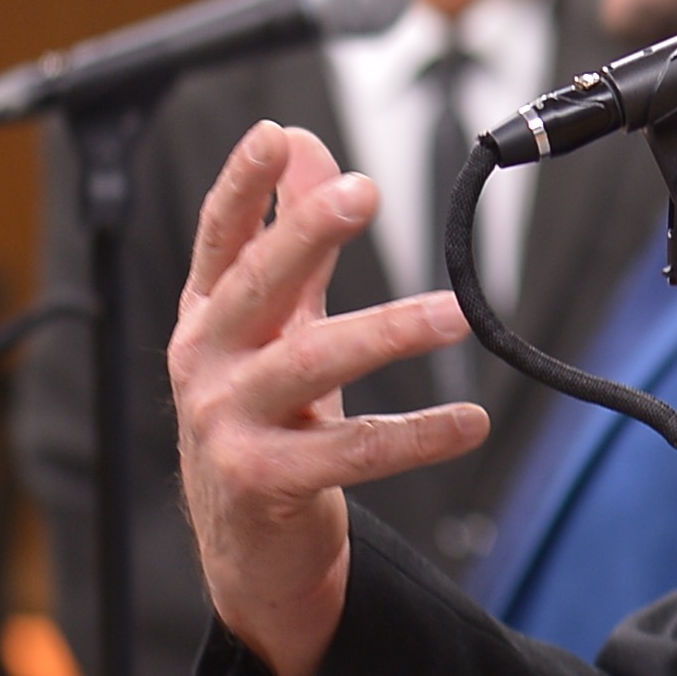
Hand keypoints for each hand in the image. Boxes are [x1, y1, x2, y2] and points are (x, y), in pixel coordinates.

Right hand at [168, 121, 485, 675]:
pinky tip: (471, 422)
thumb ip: (289, 238)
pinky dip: (417, 436)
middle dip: (307, 233)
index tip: (274, 135)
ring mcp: (227, 422)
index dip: (243, 185)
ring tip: (456, 314)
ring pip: (312, 363)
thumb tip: (305, 144)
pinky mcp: (263, 480)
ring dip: (389, 331)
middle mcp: (206, 362)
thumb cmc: (261, 415)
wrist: (244, 541)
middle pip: (257, 285)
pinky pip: (351, 451)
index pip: (220, 238)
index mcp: (208, 315)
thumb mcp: (270, 324)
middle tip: (364, 191)